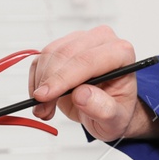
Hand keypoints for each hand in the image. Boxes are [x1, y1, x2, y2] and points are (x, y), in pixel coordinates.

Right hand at [28, 26, 158, 142]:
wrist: (107, 109)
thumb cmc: (116, 110)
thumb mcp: (115, 119)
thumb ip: (102, 109)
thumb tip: (82, 95)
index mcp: (121, 53)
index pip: (88, 60)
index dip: (64, 77)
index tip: (46, 96)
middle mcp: (102, 41)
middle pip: (66, 53)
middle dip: (49, 83)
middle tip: (43, 108)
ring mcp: (81, 40)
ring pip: (50, 54)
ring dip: (41, 83)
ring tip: (45, 108)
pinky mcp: (63, 46)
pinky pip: (41, 59)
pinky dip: (37, 80)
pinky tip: (44, 98)